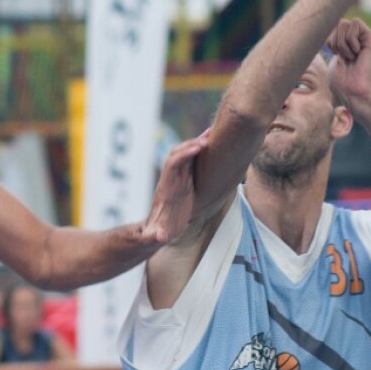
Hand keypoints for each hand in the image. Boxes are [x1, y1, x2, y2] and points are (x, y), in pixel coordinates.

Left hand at [141, 129, 209, 246]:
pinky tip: (212, 141)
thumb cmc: (157, 233)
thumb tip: (159, 237)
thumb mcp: (156, 235)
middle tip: (210, 136)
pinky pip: (192, 161)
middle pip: (179, 153)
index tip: (198, 148)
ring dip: (197, 142)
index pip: (172, 165)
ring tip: (214, 132)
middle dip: (192, 143)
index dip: (183, 155)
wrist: (157, 229)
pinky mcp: (184, 179)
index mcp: (165, 188)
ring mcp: (177, 177)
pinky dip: (201, 150)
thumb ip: (157, 235)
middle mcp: (170, 179)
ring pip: (186, 154)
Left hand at [327, 18, 370, 106]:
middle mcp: (359, 40)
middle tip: (343, 56)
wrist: (355, 93)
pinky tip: (356, 54)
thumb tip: (326, 31)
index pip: (334, 26)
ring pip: (345, 23)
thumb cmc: (343, 83)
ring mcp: (366, 40)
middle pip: (338, 22)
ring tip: (350, 57)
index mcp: (349, 45)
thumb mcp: (334, 59)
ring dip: (341, 43)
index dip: (328, 37)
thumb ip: (334, 44)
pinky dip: (350, 40)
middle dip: (334, 40)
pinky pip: (355, 24)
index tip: (333, 53)